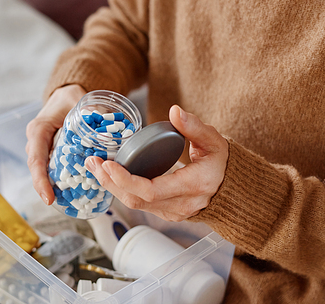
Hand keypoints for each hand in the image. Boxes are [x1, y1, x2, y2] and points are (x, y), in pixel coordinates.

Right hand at [26, 84, 85, 204]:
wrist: (66, 96)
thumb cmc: (70, 98)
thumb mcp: (80, 101)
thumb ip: (93, 114)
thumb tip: (110, 129)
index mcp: (38, 130)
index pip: (36, 159)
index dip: (40, 180)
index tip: (48, 198)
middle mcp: (36, 141)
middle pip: (39, 169)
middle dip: (48, 188)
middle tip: (61, 204)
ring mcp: (43, 149)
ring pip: (46, 171)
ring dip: (56, 186)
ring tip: (71, 204)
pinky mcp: (52, 153)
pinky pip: (55, 169)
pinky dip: (64, 180)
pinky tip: (77, 193)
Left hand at [84, 105, 228, 221]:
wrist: (231, 190)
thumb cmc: (222, 163)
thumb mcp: (214, 141)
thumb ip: (195, 127)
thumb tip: (175, 111)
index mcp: (193, 186)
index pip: (152, 190)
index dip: (126, 179)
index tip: (108, 164)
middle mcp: (181, 205)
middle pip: (136, 200)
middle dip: (110, 182)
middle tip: (93, 162)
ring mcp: (173, 213)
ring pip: (135, 204)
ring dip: (112, 186)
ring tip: (96, 167)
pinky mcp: (166, 213)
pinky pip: (139, 204)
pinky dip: (122, 190)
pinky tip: (110, 176)